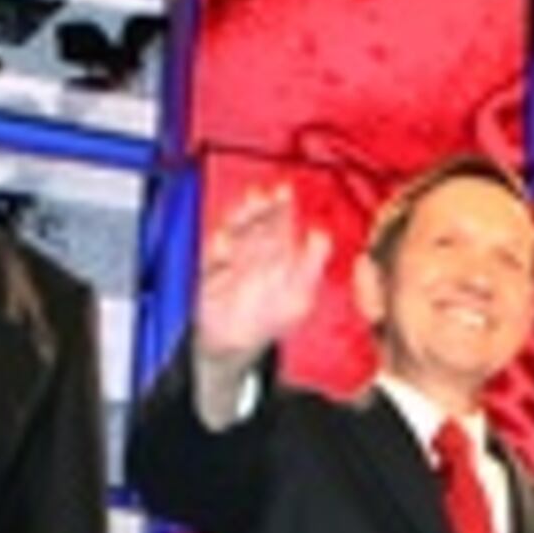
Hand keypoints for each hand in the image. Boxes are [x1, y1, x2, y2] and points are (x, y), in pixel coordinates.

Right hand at [191, 182, 330, 384]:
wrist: (240, 342)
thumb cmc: (274, 313)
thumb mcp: (301, 291)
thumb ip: (313, 263)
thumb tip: (322, 235)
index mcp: (277, 247)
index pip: (279, 220)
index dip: (281, 204)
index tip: (283, 190)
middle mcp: (253, 247)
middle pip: (254, 221)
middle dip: (257, 206)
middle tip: (260, 194)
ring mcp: (231, 258)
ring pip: (233, 233)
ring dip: (237, 220)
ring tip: (242, 212)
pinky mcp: (211, 275)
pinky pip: (212, 261)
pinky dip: (218, 252)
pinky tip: (224, 245)